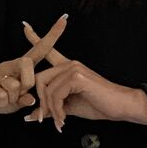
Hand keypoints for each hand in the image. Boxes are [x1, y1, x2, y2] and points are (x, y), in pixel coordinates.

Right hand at [0, 15, 68, 127]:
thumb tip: (31, 99)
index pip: (40, 48)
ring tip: (8, 99)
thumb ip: (28, 98)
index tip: (64, 19)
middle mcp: (10, 64)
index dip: (52, 35)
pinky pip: (1, 95)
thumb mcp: (21, 99)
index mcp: (23, 66)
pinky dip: (4, 103)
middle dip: (28, 82)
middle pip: (26, 63)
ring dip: (13, 98)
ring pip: (14, 84)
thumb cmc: (6, 99)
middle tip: (22, 93)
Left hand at [20, 21, 146, 131]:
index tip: (25, 26)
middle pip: (39, 79)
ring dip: (50, 109)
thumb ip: (49, 108)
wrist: (121, 107)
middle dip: (41, 102)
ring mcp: (73, 68)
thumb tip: (29, 116)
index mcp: (66, 68)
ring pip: (47, 89)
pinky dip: (57, 110)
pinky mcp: (77, 76)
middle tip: (46, 118)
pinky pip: (56, 94)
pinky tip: (64, 118)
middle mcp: (69, 64)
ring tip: (59, 121)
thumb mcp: (68, 108)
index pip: (48, 51)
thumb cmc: (98, 105)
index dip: (35, 38)